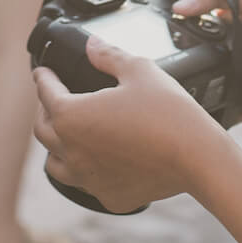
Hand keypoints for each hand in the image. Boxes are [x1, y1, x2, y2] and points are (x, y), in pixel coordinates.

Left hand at [32, 36, 229, 214]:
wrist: (198, 158)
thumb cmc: (169, 111)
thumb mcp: (139, 69)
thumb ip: (109, 55)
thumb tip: (91, 45)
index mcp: (72, 115)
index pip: (46, 92)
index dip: (43, 77)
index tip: (43, 71)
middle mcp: (72, 151)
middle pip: (42, 130)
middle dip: (44, 110)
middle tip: (52, 99)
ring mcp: (89, 179)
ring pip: (55, 164)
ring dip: (56, 146)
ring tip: (66, 135)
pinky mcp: (109, 197)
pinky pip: (86, 184)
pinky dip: (85, 171)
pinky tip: (96, 161)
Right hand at [171, 0, 241, 114]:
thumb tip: (180, 7)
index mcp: (215, 25)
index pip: (182, 28)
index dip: (166, 31)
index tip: (150, 34)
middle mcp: (216, 52)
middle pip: (184, 60)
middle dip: (173, 66)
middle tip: (160, 67)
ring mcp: (225, 78)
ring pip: (197, 87)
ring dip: (189, 89)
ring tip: (177, 89)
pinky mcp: (237, 101)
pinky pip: (218, 110)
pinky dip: (212, 112)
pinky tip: (201, 109)